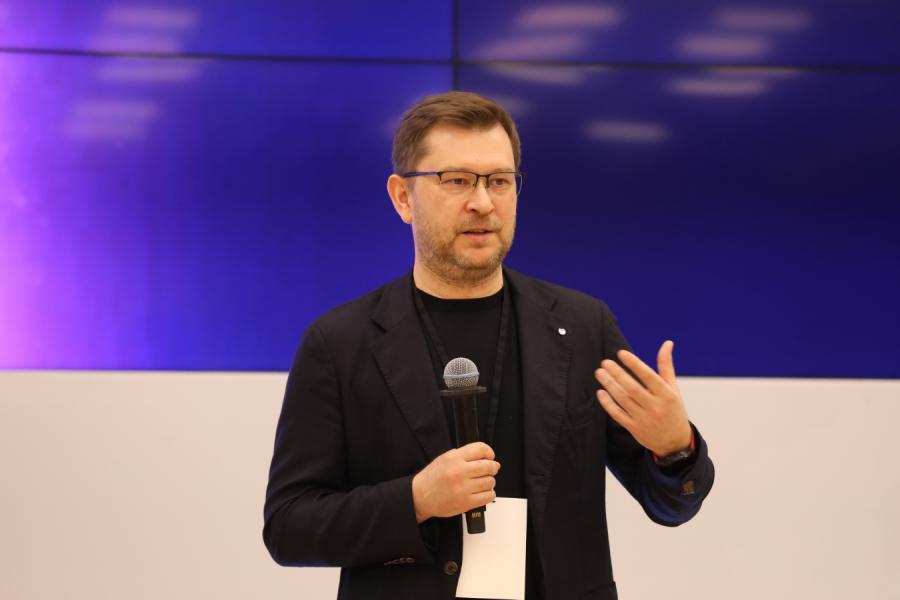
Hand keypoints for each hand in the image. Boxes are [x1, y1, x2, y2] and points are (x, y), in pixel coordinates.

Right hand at [411, 442, 499, 522]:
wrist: (421, 497)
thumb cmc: (432, 479)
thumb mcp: (444, 458)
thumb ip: (462, 455)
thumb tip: (482, 455)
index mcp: (454, 458)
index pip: (480, 449)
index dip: (489, 452)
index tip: (490, 456)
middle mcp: (459, 472)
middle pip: (488, 466)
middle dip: (493, 467)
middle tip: (491, 469)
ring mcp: (463, 488)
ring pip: (490, 482)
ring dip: (490, 481)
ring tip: (483, 482)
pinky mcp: (466, 502)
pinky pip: (488, 496)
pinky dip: (489, 494)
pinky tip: (483, 492)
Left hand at [595, 340, 691, 456]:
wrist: (675, 442)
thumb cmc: (673, 409)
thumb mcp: (673, 388)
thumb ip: (666, 366)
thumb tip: (667, 343)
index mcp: (666, 395)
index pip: (649, 377)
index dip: (635, 364)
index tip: (621, 353)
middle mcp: (655, 407)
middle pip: (632, 388)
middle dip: (617, 374)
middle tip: (605, 362)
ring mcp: (644, 419)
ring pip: (623, 400)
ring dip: (610, 385)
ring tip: (600, 372)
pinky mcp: (634, 428)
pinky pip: (618, 415)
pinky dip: (608, 404)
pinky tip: (601, 392)